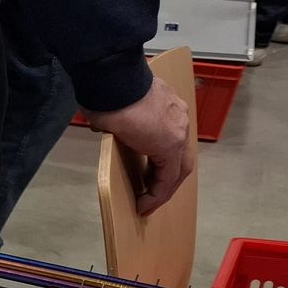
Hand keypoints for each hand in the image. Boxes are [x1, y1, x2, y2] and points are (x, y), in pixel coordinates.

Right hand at [85, 78, 194, 215]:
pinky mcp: (170, 145)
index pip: (173, 142)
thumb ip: (120, 117)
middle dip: (167, 181)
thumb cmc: (110, 91)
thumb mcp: (118, 106)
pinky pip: (168, 177)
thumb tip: (106, 124)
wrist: (114, 83)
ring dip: (163, 191)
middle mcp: (180, 119)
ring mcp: (178, 132)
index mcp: (168, 108)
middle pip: (181, 159)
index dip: (162, 163)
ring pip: (178, 170)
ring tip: (147, 204)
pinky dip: (158, 193)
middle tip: (151, 196)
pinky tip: (145, 203)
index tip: (148, 178)